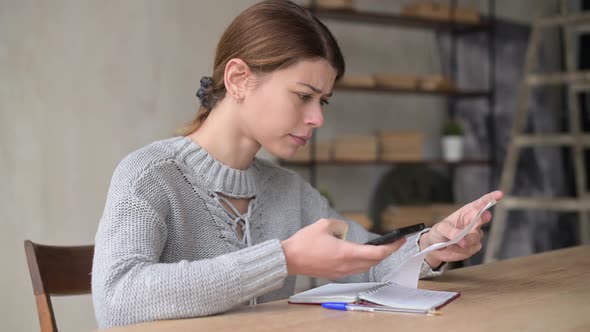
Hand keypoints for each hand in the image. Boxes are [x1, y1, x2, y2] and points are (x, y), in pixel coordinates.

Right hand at [282, 218, 405, 278]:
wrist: (289, 259)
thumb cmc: (304, 243)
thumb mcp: (323, 225)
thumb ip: (339, 225)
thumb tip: (344, 230)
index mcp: (346, 253)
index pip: (377, 253)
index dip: (391, 247)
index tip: (400, 239)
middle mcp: (346, 265)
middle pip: (374, 261)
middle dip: (386, 252)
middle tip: (394, 242)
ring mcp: (341, 271)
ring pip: (365, 266)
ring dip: (375, 258)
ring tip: (380, 247)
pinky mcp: (335, 274)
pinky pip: (355, 268)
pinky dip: (363, 261)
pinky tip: (361, 254)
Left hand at [419, 191, 503, 267]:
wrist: (436, 248)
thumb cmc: (439, 233)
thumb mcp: (441, 228)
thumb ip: (451, 232)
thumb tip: (463, 240)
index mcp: (466, 213)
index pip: (480, 204)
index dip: (490, 198)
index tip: (500, 194)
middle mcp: (473, 222)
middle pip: (483, 218)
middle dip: (483, 217)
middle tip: (482, 217)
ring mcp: (474, 235)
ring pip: (476, 236)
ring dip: (466, 239)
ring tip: (454, 242)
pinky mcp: (473, 247)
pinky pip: (472, 248)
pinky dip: (462, 249)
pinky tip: (454, 247)